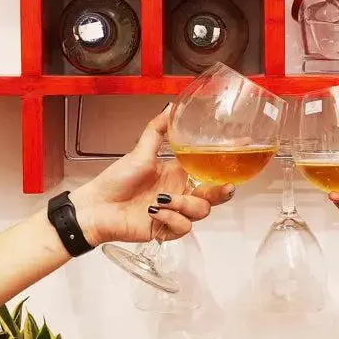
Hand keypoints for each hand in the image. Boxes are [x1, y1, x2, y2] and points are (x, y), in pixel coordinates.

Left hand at [70, 106, 233, 244]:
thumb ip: (157, 130)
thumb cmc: (115, 180)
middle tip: (224, 187)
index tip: (242, 147)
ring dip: (185, 205)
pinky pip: (184, 228)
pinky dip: (171, 219)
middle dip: (222, 191)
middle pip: (214, 195)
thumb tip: (170, 107)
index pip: (210, 168)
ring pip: (201, 212)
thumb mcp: (139, 151)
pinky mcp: (166, 230)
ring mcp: (175, 213)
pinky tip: (154, 213)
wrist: (96, 207)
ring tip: (161, 200)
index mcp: (178, 173)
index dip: (227, 161)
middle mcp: (180, 193)